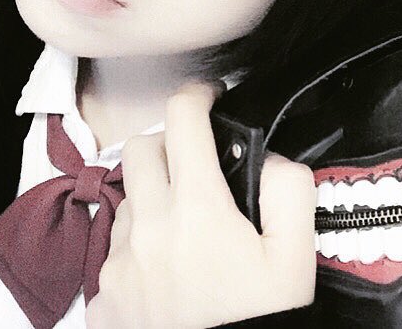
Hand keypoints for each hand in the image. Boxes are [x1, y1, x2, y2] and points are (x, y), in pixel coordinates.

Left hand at [85, 81, 316, 328]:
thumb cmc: (260, 323)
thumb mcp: (296, 261)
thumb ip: (288, 193)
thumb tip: (270, 158)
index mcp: (198, 210)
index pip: (182, 120)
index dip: (196, 95)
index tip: (209, 97)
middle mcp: (149, 227)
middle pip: (140, 150)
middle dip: (168, 145)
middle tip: (197, 165)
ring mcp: (120, 263)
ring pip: (126, 201)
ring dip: (152, 199)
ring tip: (186, 232)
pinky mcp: (105, 297)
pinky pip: (115, 252)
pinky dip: (138, 248)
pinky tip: (166, 274)